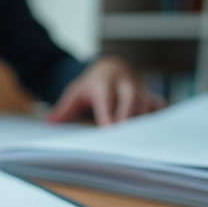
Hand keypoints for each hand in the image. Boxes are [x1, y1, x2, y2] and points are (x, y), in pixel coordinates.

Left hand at [47, 55, 165, 126]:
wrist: (113, 66)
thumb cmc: (92, 84)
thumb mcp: (75, 92)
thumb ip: (63, 109)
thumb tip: (47, 124)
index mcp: (102, 83)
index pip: (106, 98)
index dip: (108, 113)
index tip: (109, 129)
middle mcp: (123, 84)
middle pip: (130, 98)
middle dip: (128, 115)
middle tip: (126, 136)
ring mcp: (139, 89)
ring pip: (146, 102)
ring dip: (144, 119)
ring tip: (141, 140)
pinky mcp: (150, 95)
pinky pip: (159, 105)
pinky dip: (160, 116)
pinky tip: (157, 132)